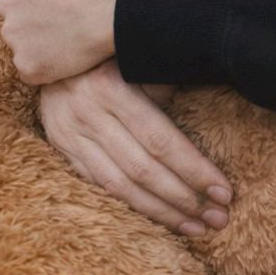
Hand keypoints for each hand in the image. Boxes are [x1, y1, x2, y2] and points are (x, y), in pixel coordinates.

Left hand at [0, 0, 130, 83]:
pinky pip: (32, 65)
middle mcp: (4, 2)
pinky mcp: (31, 65)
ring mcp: (16, 37)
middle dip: (36, 5)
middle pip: (16, 5)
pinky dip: (48, 60)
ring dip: (41, 33)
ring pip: (22, 36)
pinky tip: (72, 48)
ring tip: (75, 26)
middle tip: (72, 4)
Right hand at [40, 60, 232, 235]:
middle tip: (219, 218)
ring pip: (120, 187)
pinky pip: (101, 188)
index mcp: (112, 87)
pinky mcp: (62, 150)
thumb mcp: (140, 58)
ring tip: (197, 228)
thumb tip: (218, 96)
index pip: (161, 141)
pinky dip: (132, 205)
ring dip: (161, 213)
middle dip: (184, 198)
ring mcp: (70, 136)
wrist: (50, 46)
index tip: (225, 192)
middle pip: (143, 170)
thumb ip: (168, 83)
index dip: (194, 170)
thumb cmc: (114, 52)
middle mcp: (88, 114)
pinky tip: (160, 218)